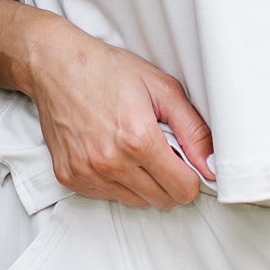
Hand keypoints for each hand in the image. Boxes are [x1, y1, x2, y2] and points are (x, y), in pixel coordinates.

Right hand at [22, 15, 213, 208]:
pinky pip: (107, 196)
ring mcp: (86, 173)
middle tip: (161, 149)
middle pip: (162, 200)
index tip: (186, 160)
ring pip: (136, 202)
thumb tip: (212, 165)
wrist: (57, 67)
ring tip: (134, 148)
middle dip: (170, 179)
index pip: (183, 189)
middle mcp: (110, 162)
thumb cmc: (108, 72)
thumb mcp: (163, 89)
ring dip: (144, 182)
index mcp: (137, 140)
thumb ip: (193, 130)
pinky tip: (112, 152)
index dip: (191, 175)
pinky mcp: (69, 178)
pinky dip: (117, 182)